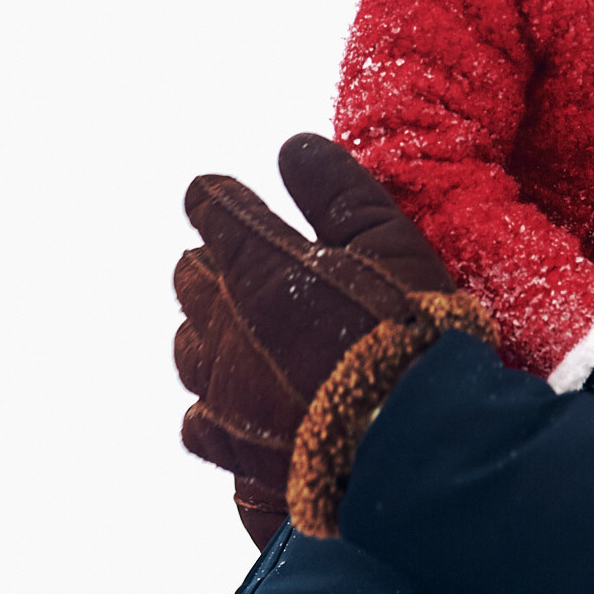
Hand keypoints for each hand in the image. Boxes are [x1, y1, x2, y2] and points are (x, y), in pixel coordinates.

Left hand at [175, 134, 491, 545]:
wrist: (406, 441)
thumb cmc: (404, 329)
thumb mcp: (387, 239)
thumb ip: (336, 191)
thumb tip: (292, 146)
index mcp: (256, 261)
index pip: (212, 208)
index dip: (220, 200)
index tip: (225, 197)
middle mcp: (222, 321)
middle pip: (189, 278)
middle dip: (211, 267)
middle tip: (243, 268)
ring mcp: (220, 387)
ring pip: (187, 347)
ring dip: (207, 332)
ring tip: (239, 334)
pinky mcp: (230, 447)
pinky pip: (198, 420)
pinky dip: (213, 406)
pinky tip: (236, 407)